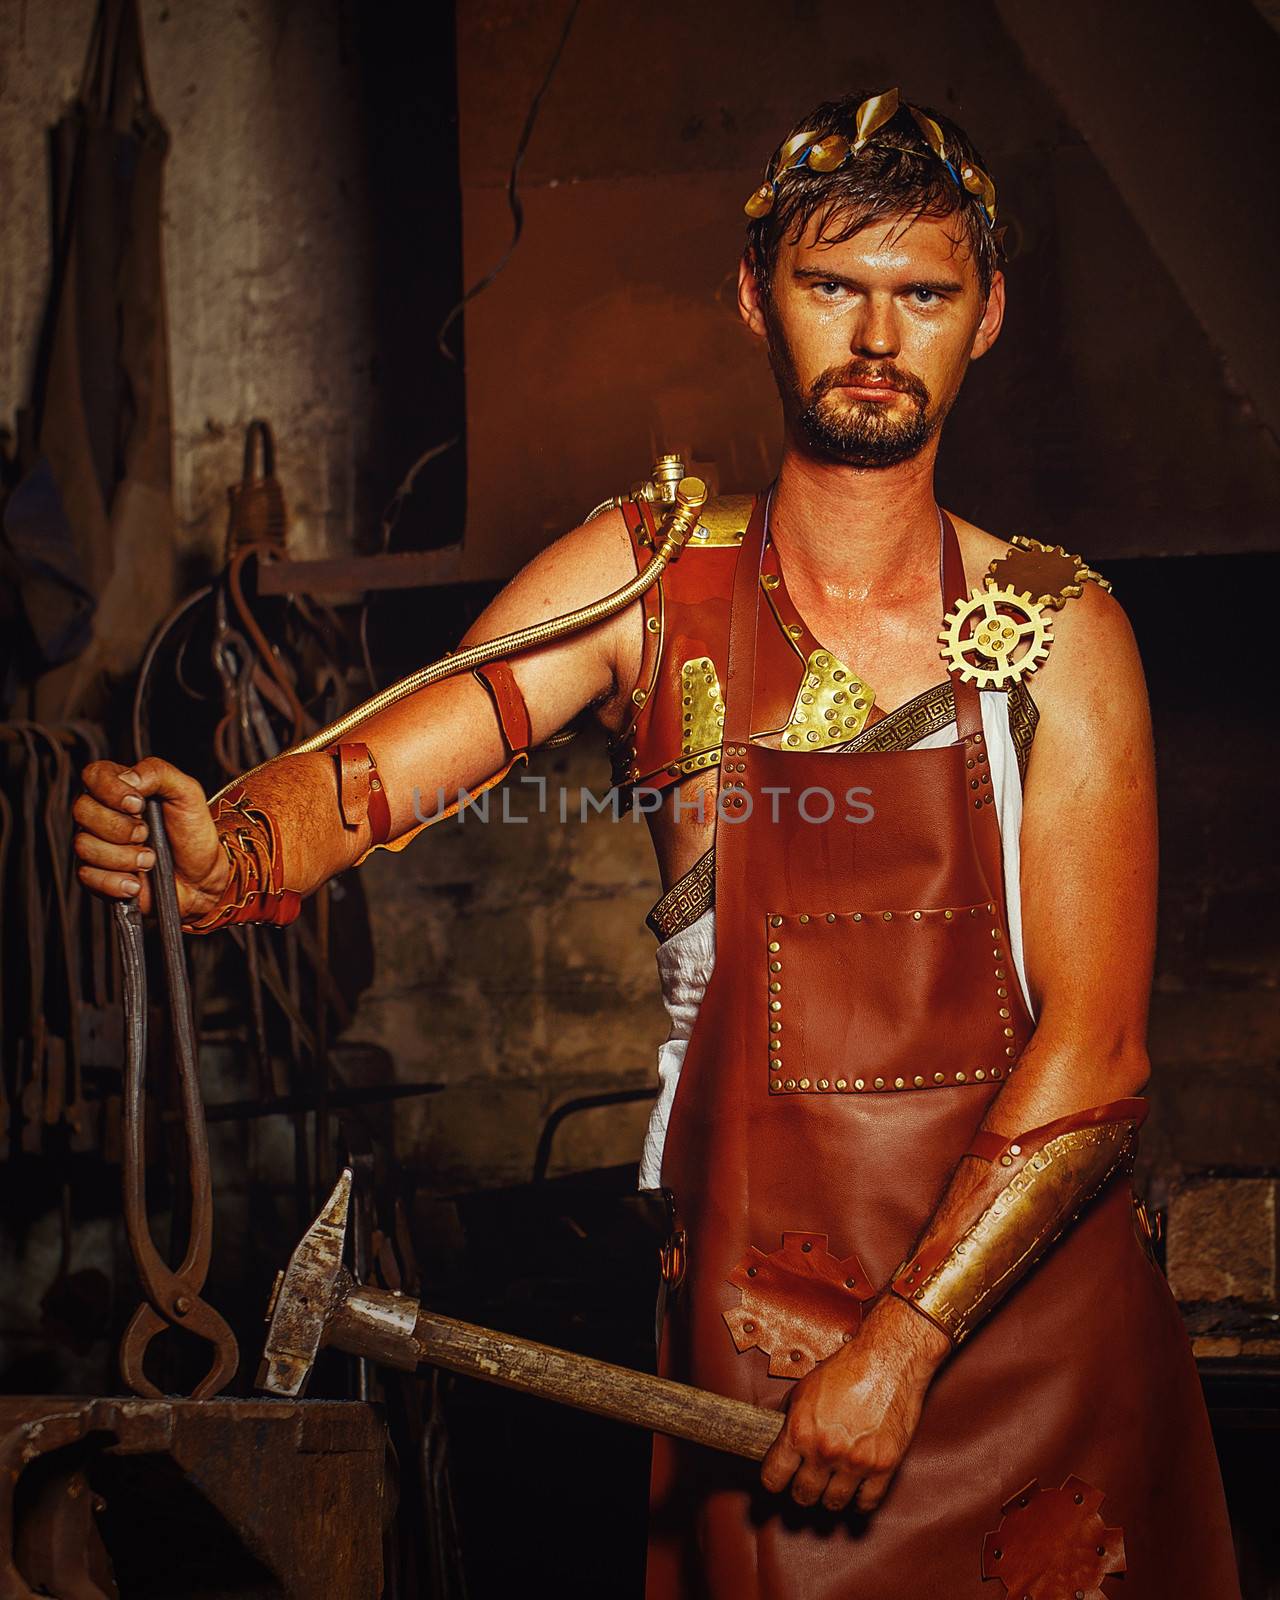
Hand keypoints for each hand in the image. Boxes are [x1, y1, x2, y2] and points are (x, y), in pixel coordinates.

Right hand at [73, 757, 228, 918]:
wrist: (201, 877)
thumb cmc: (192, 833)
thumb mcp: (187, 794)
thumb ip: (159, 773)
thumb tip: (129, 777)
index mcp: (120, 789)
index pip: (94, 775)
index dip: (111, 789)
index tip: (139, 804)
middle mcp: (102, 815)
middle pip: (83, 811)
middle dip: (120, 827)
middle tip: (146, 834)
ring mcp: (96, 845)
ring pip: (84, 845)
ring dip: (123, 857)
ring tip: (149, 860)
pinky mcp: (95, 875)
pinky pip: (88, 876)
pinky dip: (116, 881)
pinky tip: (137, 881)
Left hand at [760, 1295, 949, 1513]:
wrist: (887, 1361)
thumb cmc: (847, 1369)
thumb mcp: (804, 1389)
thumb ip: (791, 1420)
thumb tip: (781, 1441)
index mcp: (801, 1431)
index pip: (774, 1477)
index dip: (773, 1481)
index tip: (778, 1481)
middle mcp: (825, 1451)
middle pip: (803, 1495)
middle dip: (801, 1492)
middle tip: (805, 1485)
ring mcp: (855, 1462)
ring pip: (833, 1504)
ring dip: (829, 1499)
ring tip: (830, 1488)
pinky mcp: (884, 1466)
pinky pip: (867, 1502)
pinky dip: (860, 1502)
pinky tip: (856, 1492)